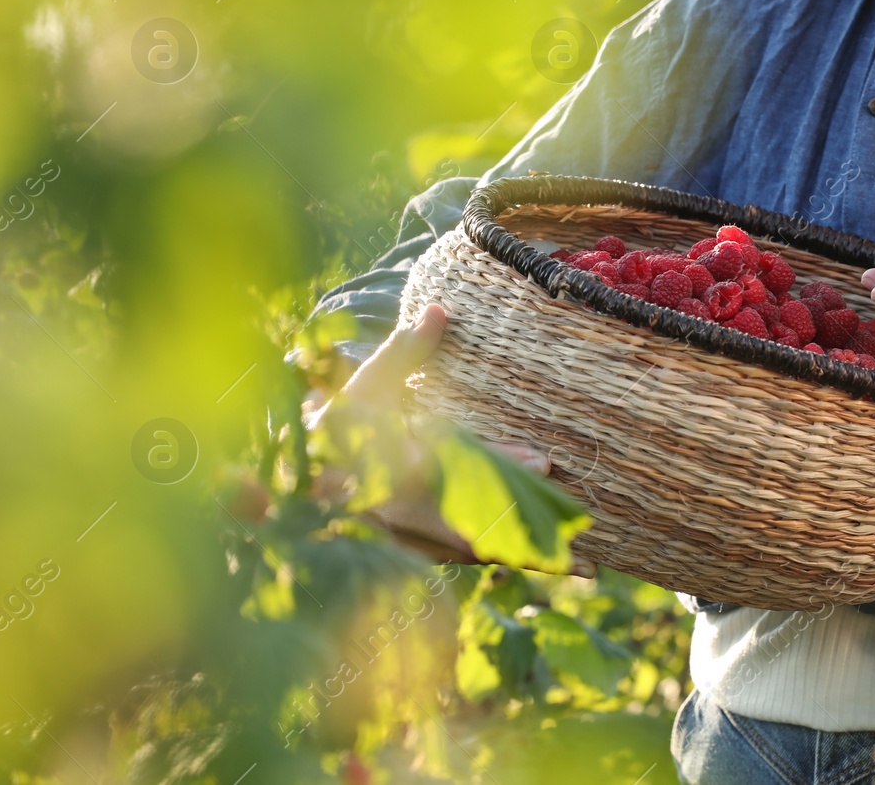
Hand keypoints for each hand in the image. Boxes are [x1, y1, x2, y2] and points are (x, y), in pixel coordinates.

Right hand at [311, 305, 591, 571]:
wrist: (293, 488)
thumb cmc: (335, 431)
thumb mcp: (365, 388)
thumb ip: (403, 353)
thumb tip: (439, 309)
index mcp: (391, 467)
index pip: (455, 466)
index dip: (501, 465)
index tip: (544, 461)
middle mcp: (401, 514)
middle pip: (474, 519)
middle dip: (527, 521)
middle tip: (580, 528)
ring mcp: (405, 541)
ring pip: (474, 552)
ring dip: (525, 556)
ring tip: (582, 565)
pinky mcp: (410, 556)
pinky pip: (463, 563)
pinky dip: (503, 562)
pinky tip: (542, 564)